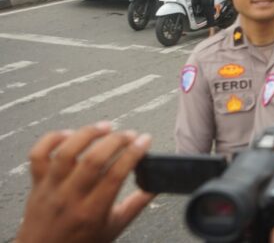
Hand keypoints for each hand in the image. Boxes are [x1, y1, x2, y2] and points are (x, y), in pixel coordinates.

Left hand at [15, 122, 153, 242]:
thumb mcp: (114, 228)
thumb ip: (136, 205)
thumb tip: (156, 186)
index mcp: (92, 212)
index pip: (116, 174)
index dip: (134, 153)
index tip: (145, 141)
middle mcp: (70, 198)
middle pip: (93, 159)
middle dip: (116, 140)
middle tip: (130, 134)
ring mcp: (51, 188)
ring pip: (66, 152)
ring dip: (88, 134)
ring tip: (105, 127)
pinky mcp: (36, 183)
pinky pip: (38, 154)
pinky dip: (53, 138)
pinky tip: (71, 134)